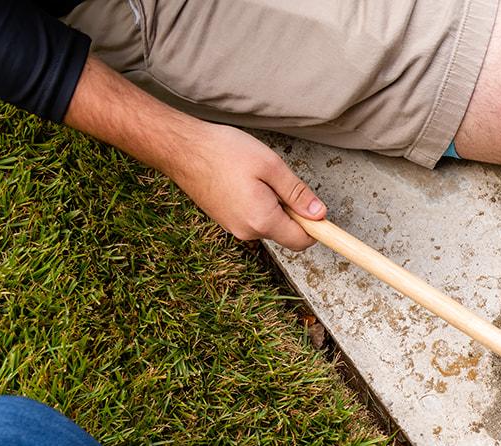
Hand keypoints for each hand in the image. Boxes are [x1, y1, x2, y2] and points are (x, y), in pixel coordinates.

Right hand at [164, 123, 325, 250]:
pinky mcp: (225, 220)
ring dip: (273, 204)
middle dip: (292, 211)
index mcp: (262, 220)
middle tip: (277, 180)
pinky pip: (253, 217)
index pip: (302, 241)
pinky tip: (244, 180)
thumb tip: (319, 215)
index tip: (320, 213)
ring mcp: (234, 228)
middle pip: (286, 232)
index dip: (316, 228)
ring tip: (255, 176)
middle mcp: (248, 232)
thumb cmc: (224, 152)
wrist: (180, 149)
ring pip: (269, 223)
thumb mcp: (270, 166)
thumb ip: (297, 193)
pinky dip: (258, 203)